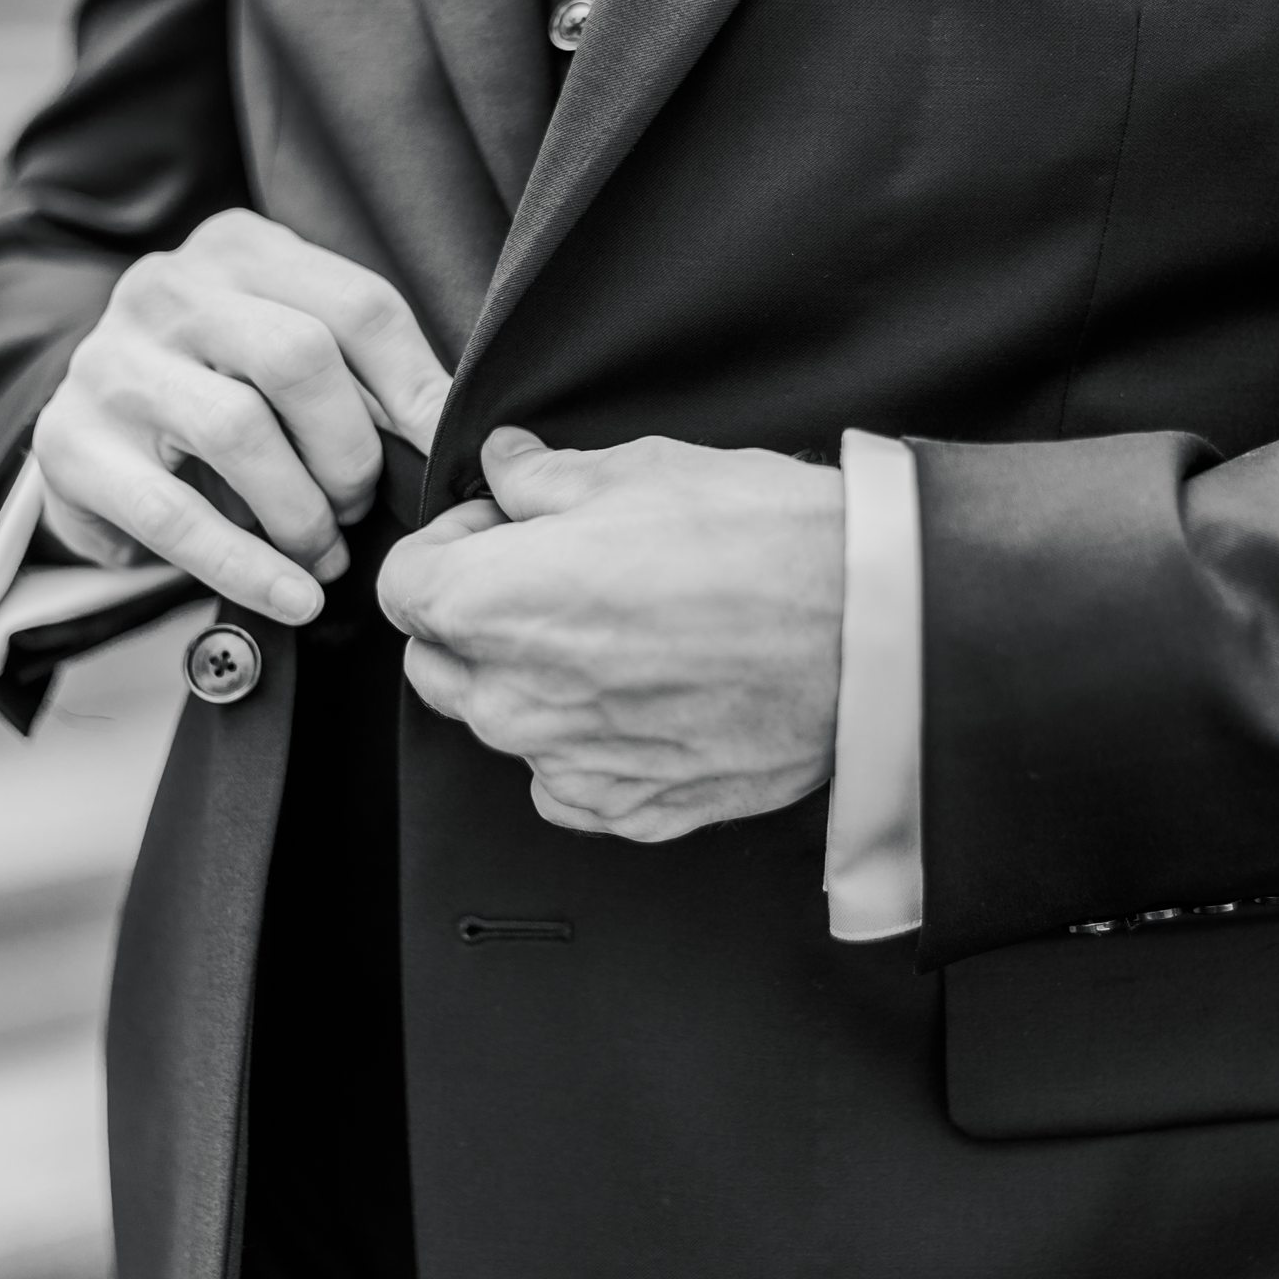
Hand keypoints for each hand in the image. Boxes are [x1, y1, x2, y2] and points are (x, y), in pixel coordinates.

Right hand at [32, 208, 449, 622]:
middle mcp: (168, 289)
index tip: (444, 453)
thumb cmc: (216, 393)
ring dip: (302, 513)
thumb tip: (447, 432)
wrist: (86, 436)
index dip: (416, 388)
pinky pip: (175, 516)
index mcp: (238, 249)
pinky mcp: (70, 446)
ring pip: (238, 430)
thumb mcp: (282, 352)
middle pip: (299, 356)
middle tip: (360, 505)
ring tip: (322, 552)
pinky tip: (294, 597)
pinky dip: (247, 567)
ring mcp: (111, 363)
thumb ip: (356, 371)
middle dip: (350, 451)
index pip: (356, 303)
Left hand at [378, 429, 844, 841]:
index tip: (503, 528)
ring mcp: (570, 766)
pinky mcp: (630, 810)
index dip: (452, 544)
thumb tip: (506, 469)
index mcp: (493, 603)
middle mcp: (513, 699)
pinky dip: (587, 743)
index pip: (405, 584)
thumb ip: (544, 478)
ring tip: (621, 630)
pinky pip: (567, 780)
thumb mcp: (638, 469)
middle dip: (476, 617)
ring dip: (533, 680)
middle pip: (440, 662)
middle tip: (559, 574)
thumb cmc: (764, 544)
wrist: (873, 630)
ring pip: (505, 723)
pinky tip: (646, 693)